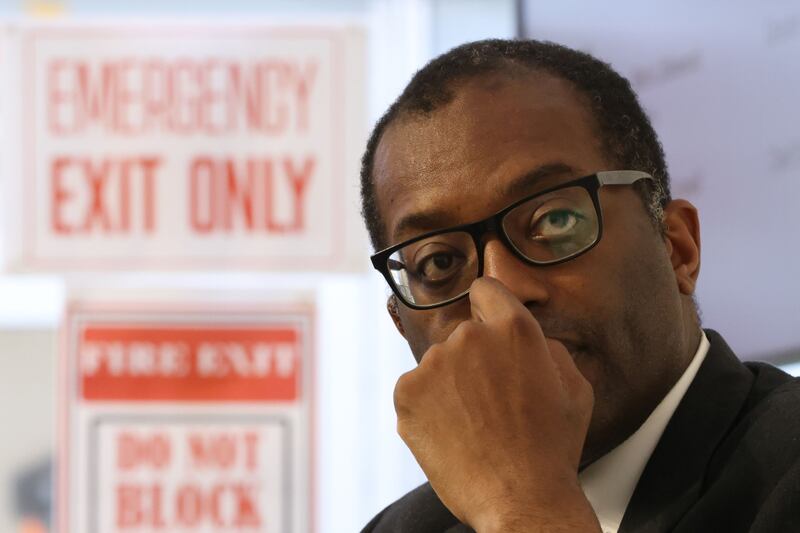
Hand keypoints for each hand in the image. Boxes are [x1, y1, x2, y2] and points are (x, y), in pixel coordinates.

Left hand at [393, 277, 599, 531]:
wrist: (520, 498)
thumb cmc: (550, 448)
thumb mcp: (574, 387)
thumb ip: (547, 347)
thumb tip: (528, 337)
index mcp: (513, 329)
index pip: (487, 289)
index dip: (489, 307)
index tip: (487, 324)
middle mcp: (469, 337)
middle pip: (464, 335)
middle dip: (475, 360)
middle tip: (492, 401)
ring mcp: (434, 364)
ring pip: (439, 364)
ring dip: (450, 385)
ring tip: (473, 424)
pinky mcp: (407, 392)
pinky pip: (416, 388)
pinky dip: (427, 407)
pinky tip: (452, 432)